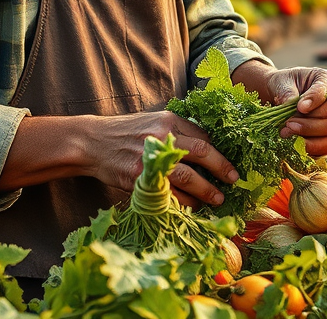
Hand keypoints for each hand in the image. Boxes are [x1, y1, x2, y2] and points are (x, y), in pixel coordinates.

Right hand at [83, 111, 238, 208]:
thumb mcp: (154, 122)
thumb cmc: (127, 132)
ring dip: (205, 190)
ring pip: (187, 177)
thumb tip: (207, 148)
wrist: (93, 142)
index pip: (203, 136)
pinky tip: (191, 206)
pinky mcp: (138, 177)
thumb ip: (178, 132)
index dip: (220, 153)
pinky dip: (182, 202)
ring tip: (217, 199)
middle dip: (221, 169)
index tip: (231, 166)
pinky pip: (167, 193)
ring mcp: (150, 158)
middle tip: (233, 181)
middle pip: (201, 152)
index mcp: (169, 120)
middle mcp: (162, 136)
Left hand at [266, 68, 326, 155]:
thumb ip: (288, 92)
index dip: (315, 102)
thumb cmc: (286, 86)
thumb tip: (292, 104)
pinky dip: (315, 150)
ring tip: (289, 135)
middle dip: (310, 126)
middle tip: (288, 125)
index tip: (299, 108)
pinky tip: (298, 145)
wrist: (284, 96)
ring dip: (311, 141)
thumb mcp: (283, 83)